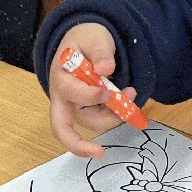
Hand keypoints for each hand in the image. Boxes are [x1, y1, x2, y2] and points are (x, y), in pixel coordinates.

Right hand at [47, 22, 132, 160]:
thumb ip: (100, 51)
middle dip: (78, 144)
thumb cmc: (86, 39)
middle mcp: (63, 98)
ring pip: (92, 123)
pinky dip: (117, 114)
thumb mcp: (94, 38)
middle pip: (62, 127)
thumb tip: (106, 69)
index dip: (89, 95)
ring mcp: (75, 107)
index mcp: (60, 77)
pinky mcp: (88, 110)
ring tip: (131, 94)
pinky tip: (128, 97)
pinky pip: (102, 119)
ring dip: (114, 117)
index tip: (108, 92)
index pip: (71, 93)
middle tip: (99, 153)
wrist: (85, 42)